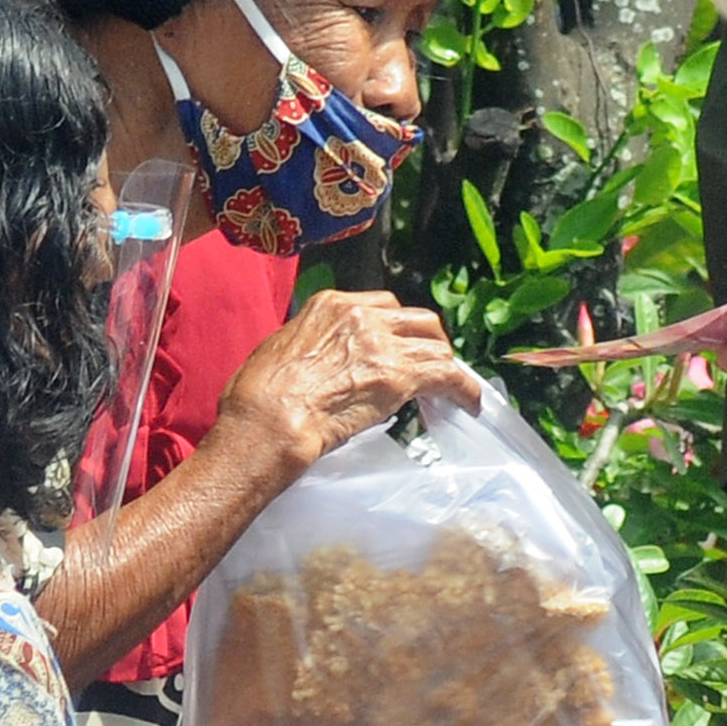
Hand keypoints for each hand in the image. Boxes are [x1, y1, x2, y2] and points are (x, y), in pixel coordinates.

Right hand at [216, 291, 485, 480]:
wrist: (268, 421)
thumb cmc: (256, 396)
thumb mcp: (279, 351)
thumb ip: (310, 346)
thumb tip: (321, 362)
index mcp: (329, 305)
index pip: (380, 304)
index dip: (395, 327)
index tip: (398, 346)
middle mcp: (360, 315)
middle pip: (414, 318)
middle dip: (426, 341)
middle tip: (428, 366)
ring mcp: (382, 344)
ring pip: (435, 345)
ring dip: (445, 367)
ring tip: (451, 391)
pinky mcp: (400, 378)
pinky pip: (448, 376)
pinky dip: (464, 390)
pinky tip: (470, 406)